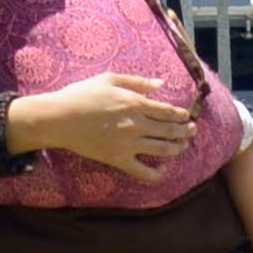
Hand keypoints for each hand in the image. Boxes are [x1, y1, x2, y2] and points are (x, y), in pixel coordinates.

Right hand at [9, 72, 193, 178]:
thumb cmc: (82, 94)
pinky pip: (143, 171)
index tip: (187, 116)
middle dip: (185, 130)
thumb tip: (161, 84)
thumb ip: (138, 82)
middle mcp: (136, 124)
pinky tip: (164, 171)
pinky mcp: (118, 159)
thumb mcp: (109, 79)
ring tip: (184, 146)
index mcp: (135, 103)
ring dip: (178, 148)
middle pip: (169, 129)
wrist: (60, 118)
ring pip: (162, 149)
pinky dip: (157, 173)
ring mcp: (128, 144)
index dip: (181, 114)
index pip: (167, 111)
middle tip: (192, 130)